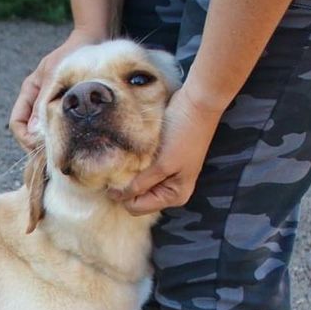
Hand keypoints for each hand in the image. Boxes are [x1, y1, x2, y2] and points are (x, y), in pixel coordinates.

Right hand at [9, 28, 107, 149]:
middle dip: (37, 144)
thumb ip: (43, 102)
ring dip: (50, 141)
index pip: (16, 123)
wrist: (92, 39)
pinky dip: (61, 136)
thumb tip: (34, 131)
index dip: (25, 138)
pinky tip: (73, 139)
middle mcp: (36, 100)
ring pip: (42, 132)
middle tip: (55, 152)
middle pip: (27, 132)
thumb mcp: (55, 76)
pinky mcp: (64, 107)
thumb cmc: (73, 54)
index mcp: (29, 91)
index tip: (41, 145)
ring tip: (64, 148)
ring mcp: (49, 104)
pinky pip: (57, 127)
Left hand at [113, 83, 226, 214]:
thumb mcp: (162, 164)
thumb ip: (140, 184)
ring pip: (136, 185)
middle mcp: (170, 191)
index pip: (136, 208)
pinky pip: (140, 171)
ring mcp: (166, 177)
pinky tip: (133, 154)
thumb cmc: (184, 134)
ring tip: (128, 159)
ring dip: (129, 174)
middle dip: (126, 186)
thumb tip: (117, 196)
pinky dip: (134, 165)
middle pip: (136, 199)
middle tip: (120, 167)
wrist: (197, 102)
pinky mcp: (161, 162)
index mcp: (174, 196)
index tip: (113, 178)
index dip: (123, 195)